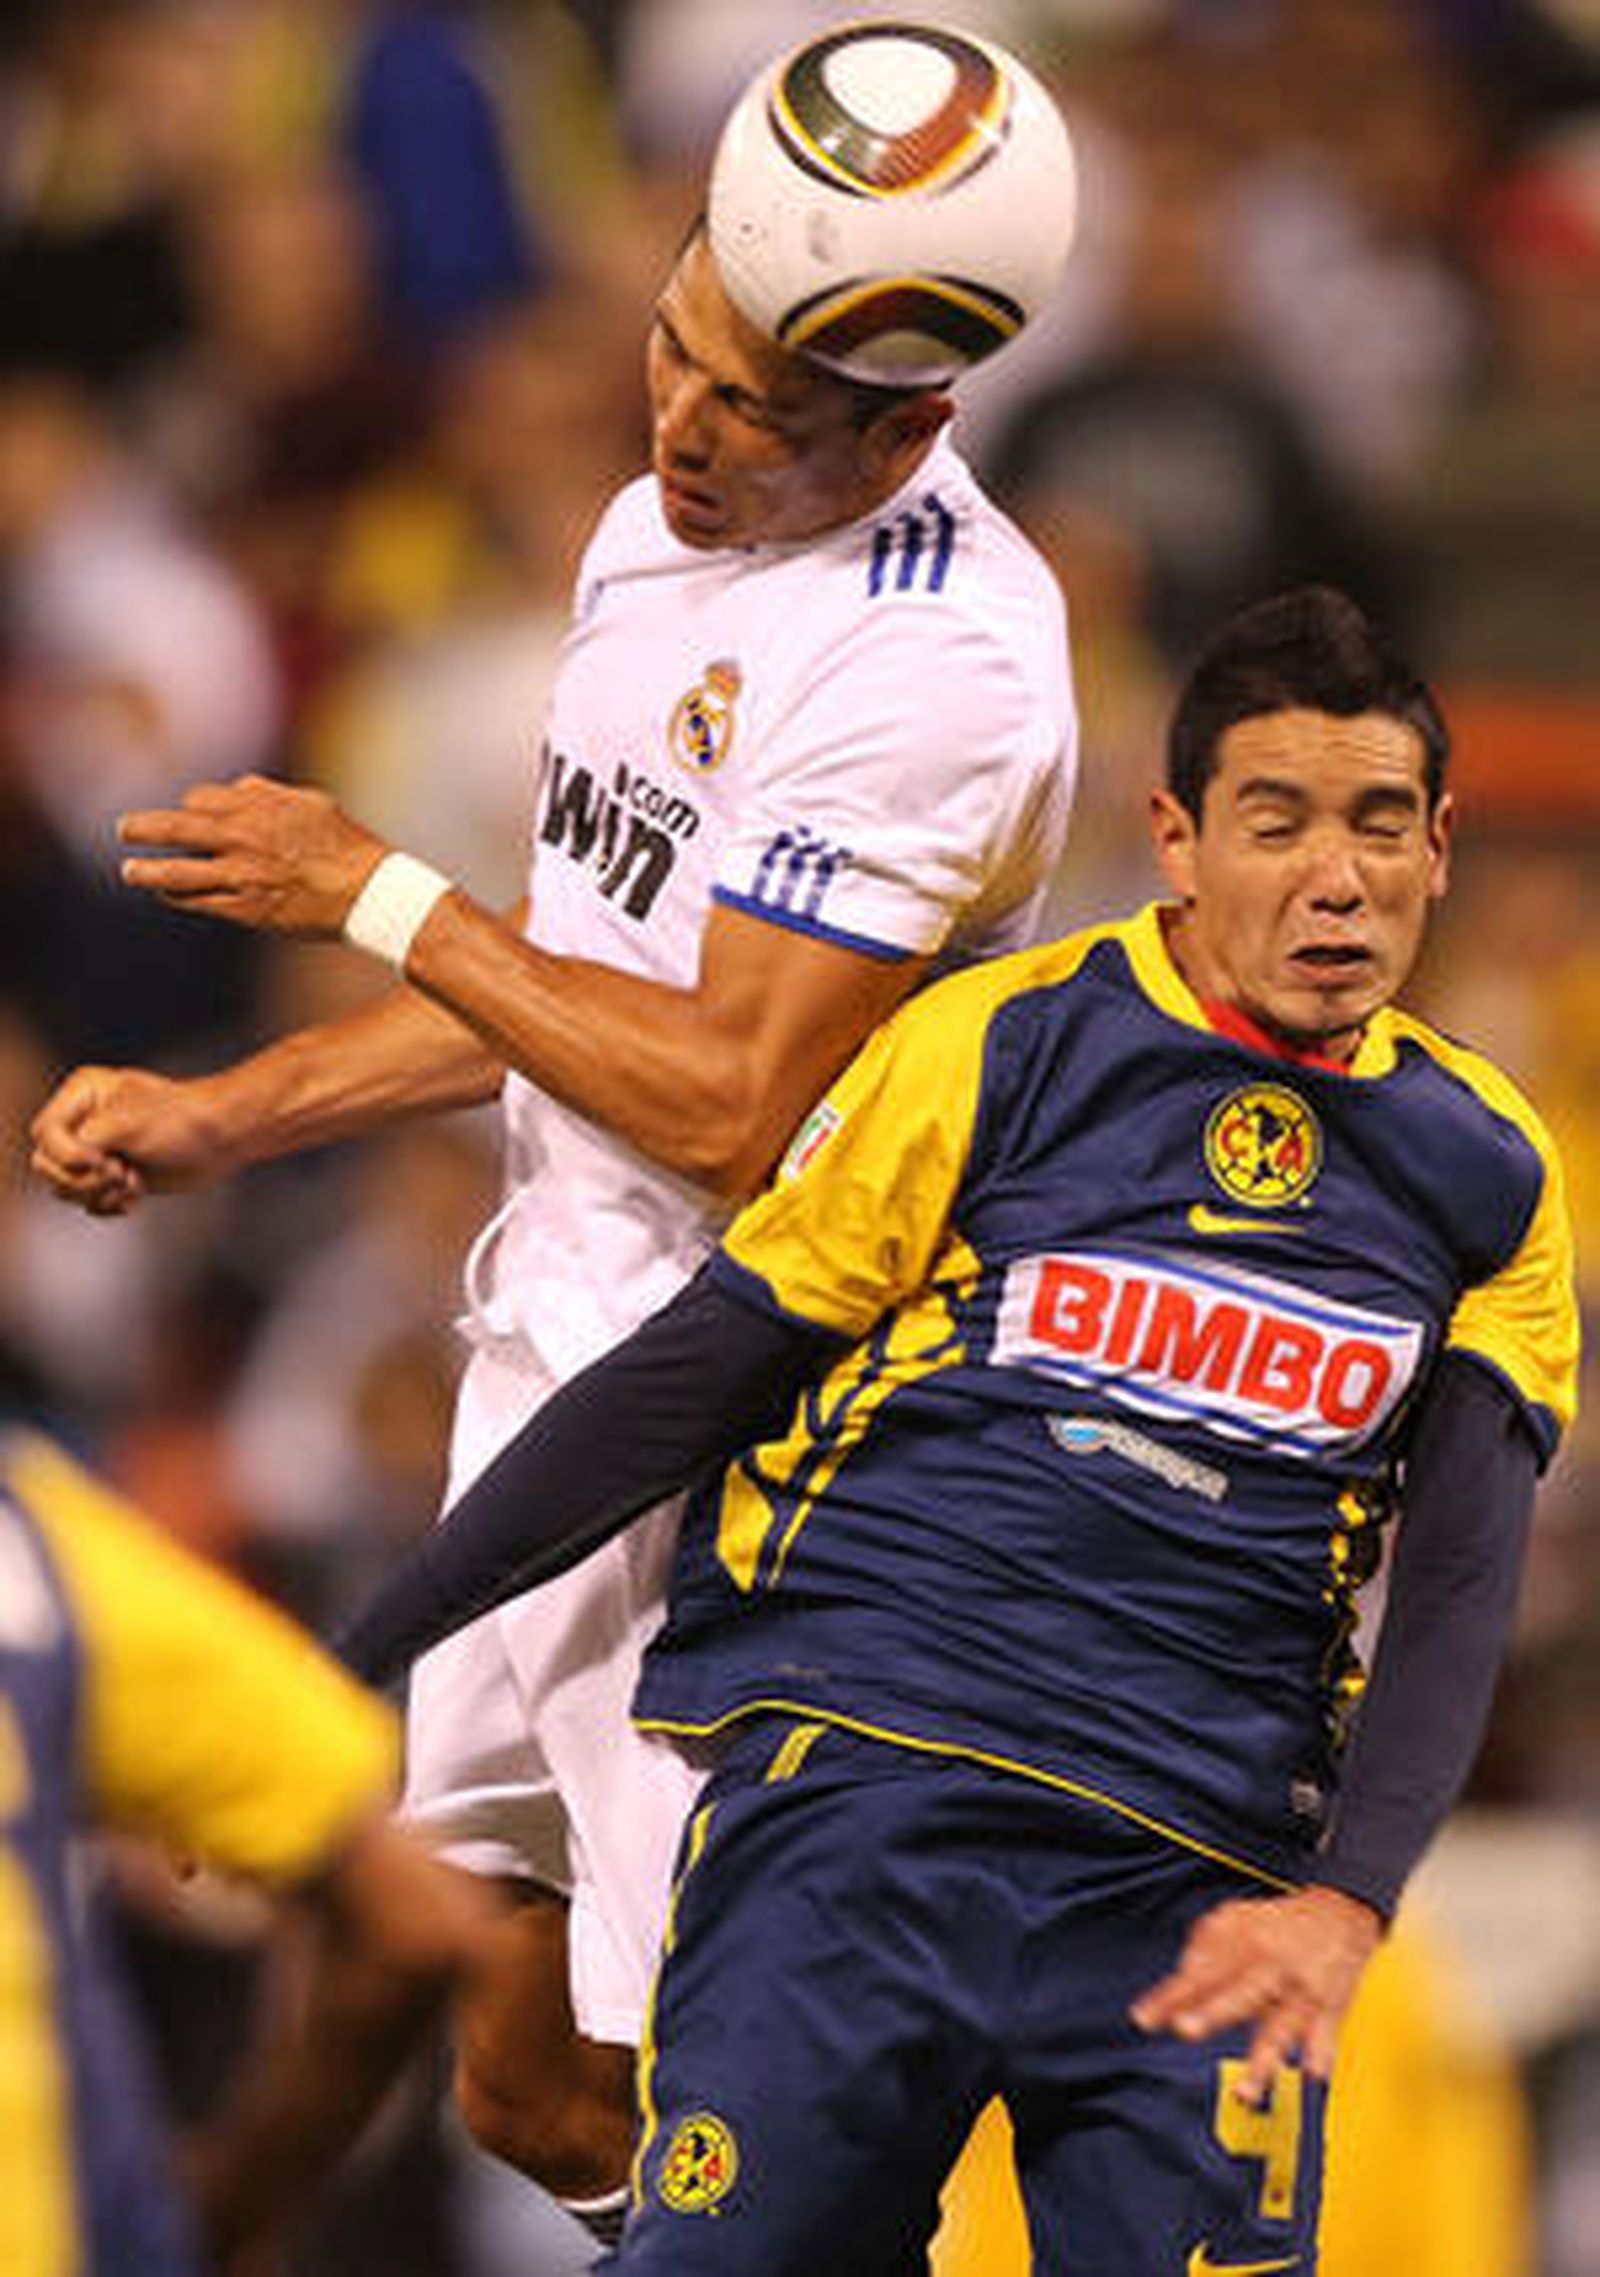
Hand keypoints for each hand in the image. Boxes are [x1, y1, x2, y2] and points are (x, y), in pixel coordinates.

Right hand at [30, 1065, 233, 1214]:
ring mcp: (98, 1149)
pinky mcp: (113, 1175)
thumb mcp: (125, 1124)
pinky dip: (108, 1205)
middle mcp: (84, 1120)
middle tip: (121, 1172)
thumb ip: (84, 1143)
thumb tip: (68, 1167)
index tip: (106, 1158)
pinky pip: (88, 1203)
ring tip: (132, 1180)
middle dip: (83, 1178)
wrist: (223, 1138)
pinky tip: (137, 1194)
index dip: (68, 1155)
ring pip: (65, 1188)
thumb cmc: (181, 1120)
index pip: (45, 1134)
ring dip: (99, 1193)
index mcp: (83, 1094)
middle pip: (47, 1165)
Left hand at [118, 775, 388, 938]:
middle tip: (124, 829)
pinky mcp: (246, 908)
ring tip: (128, 872)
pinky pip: (198, 902)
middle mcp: (241, 838)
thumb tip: (240, 788)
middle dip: (142, 828)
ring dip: (146, 871)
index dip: (189, 808)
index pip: (199, 801)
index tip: (186, 816)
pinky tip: (166, 895)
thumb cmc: (346, 845)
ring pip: (175, 872)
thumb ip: (270, 793)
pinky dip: (176, 897)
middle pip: (174, 828)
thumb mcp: (311, 802)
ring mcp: (240, 875)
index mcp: (256, 807)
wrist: (368, 890)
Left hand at [1130, 1884, 1382, 2102]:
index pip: (1198, 1975)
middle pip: (1238, 1994)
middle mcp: (1269, 1968)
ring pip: (1280, 2029)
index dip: (1170, 1997)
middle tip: (1186, 2028)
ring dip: (1263, 2061)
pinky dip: (1321, 2054)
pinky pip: (1326, 2035)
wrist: (1340, 1912)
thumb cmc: (1278, 1924)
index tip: (1145, 2019)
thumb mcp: (1235, 1918)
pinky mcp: (1330, 2008)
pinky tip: (1313, 2074)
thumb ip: (1203, 1948)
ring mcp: (1299, 1991)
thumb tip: (1177, 1984)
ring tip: (1246, 2091)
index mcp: (1241, 1944)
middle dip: (1212, 2013)